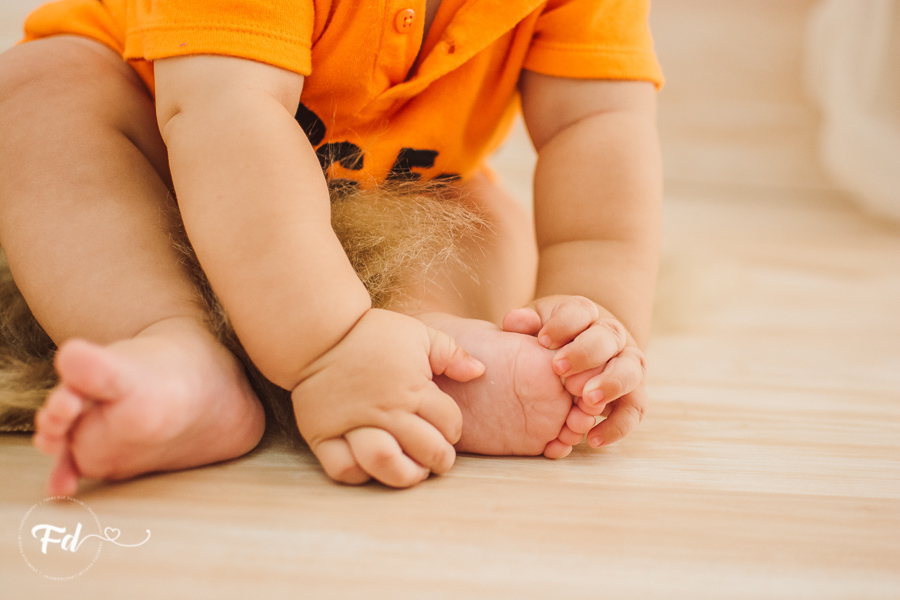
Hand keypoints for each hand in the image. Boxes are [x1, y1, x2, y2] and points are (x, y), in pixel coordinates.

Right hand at [291, 309, 483, 487]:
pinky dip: (359, 474)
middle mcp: (386, 409)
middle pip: (426, 448)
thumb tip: (479, 370)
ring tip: (412, 471)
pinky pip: (343, 469)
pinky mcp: (324, 434)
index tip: (446, 427)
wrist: (319, 333)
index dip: (454, 429)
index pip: (449, 422)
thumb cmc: (373, 334)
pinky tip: (370, 466)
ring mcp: (354, 424)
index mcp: (412, 387)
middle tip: (438, 458)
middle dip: (441, 459)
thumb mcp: (418, 334)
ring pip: (386, 463)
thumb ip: (451, 352)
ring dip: (405, 474)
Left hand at [502, 295, 647, 447]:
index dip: (563, 325)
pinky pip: (634, 410)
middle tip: (559, 370)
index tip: (541, 340)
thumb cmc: (551, 340)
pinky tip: (594, 438)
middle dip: (585, 353)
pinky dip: (617, 426)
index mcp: (587, 315)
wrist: (579, 352)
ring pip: (630, 371)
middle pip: (608, 338)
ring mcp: (628, 364)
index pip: (581, 312)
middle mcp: (613, 337)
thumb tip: (513, 322)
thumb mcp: (537, 328)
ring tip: (587, 401)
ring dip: (610, 385)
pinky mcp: (633, 394)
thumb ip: (526, 324)